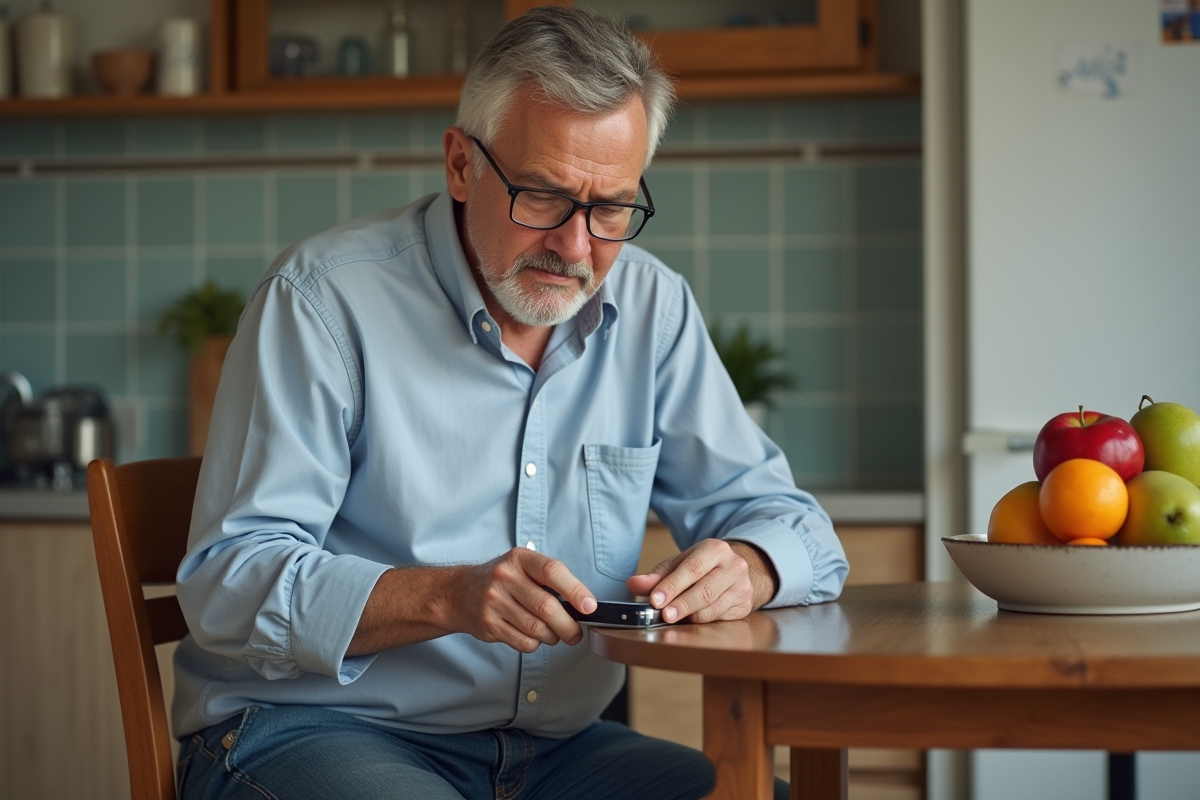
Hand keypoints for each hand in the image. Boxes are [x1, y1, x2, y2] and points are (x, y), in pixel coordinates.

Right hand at [440, 548, 596, 652]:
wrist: (459, 593)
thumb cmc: (502, 580)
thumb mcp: (522, 567)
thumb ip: (550, 580)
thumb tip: (583, 605)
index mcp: (519, 559)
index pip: (552, 571)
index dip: (575, 590)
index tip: (589, 607)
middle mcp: (504, 577)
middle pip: (547, 607)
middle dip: (568, 625)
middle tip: (576, 634)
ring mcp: (494, 602)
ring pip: (537, 629)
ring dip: (553, 637)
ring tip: (554, 634)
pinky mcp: (489, 625)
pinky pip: (524, 642)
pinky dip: (536, 644)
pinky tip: (534, 637)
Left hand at [626, 539, 777, 623]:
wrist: (735, 571)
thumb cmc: (702, 567)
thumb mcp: (679, 565)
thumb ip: (656, 576)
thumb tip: (633, 584)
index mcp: (714, 549)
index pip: (691, 569)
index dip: (672, 586)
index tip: (655, 600)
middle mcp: (733, 566)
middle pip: (704, 590)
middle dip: (681, 605)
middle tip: (664, 615)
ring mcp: (742, 586)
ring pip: (712, 607)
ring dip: (690, 616)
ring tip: (674, 618)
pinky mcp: (744, 605)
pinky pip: (720, 618)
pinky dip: (701, 622)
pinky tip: (690, 620)